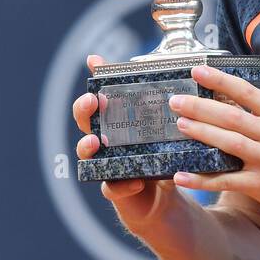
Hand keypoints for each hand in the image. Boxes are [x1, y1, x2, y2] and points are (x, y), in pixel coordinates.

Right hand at [72, 54, 177, 232]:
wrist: (165, 196)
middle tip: (92, 101)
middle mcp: (104, 142)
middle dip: (84, 110)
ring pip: (86, 155)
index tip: (94, 63)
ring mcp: (106, 165)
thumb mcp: (164, 129)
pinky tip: (135, 181)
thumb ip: (164, 107)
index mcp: (114, 123)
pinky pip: (112, 188)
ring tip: (94, 142)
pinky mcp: (117, 190)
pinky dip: (122, 185)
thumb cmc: (159, 154)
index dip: (96, 75)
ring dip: (86, 146)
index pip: (97, 100)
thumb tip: (175, 72)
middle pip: (84, 122)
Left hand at [167, 65, 259, 226]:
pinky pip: (226, 181)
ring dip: (201, 133)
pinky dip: (202, 179)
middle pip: (231, 116)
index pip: (247, 92)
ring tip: (180, 125)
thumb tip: (243, 103)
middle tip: (176, 100)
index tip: (197, 69)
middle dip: (200, 106)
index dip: (220, 79)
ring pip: (228, 143)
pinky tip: (181, 176)